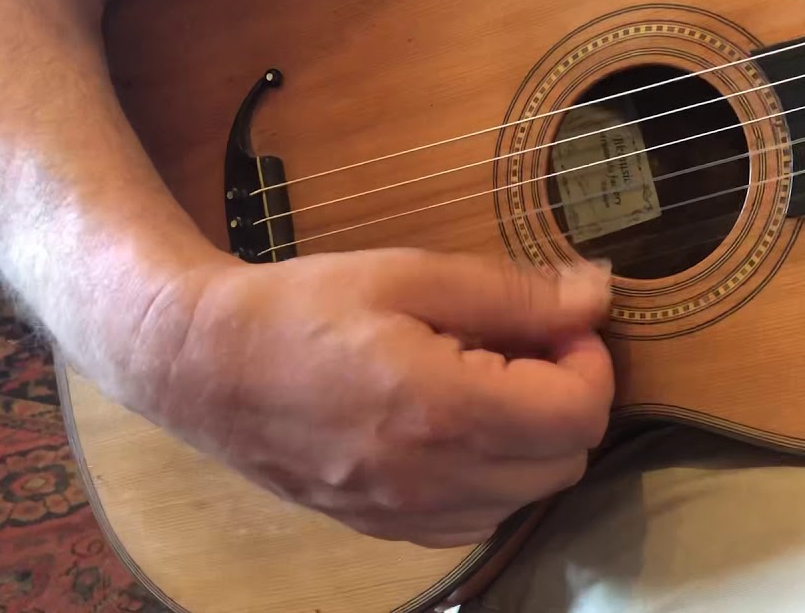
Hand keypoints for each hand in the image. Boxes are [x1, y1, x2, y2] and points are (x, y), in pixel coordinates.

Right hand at [125, 248, 613, 547]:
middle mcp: (438, 479)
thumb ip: (515, 293)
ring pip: (528, 495)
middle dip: (566, 400)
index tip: (559, 327)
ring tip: (484, 384)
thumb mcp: (412, 276)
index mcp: (449, 410)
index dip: (590, 362)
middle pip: (567, 460)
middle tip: (524, 349)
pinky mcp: (389, 529)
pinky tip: (454, 428)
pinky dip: (491, 477)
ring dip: (532, 442)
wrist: (208, 369)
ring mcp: (411, 516)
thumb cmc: (307, 309)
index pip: (581, 413)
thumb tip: (597, 294)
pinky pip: (480, 518)